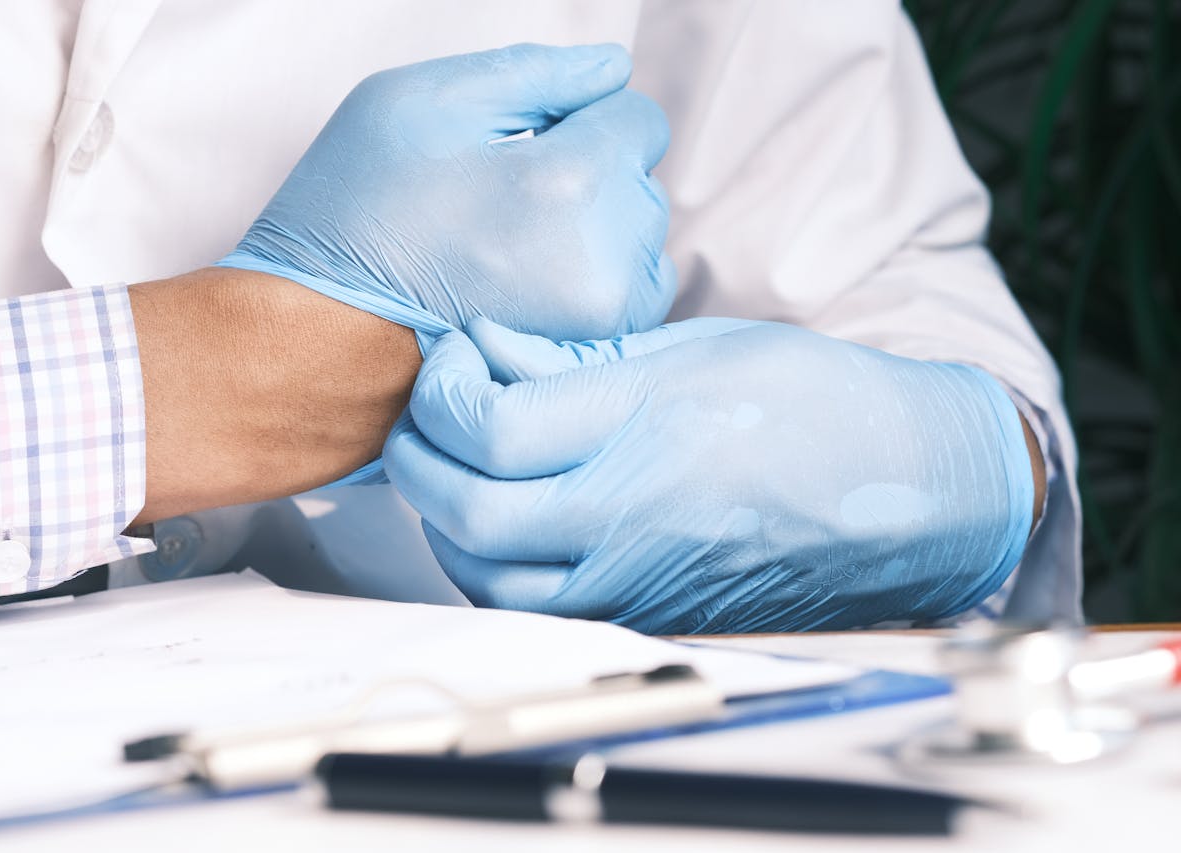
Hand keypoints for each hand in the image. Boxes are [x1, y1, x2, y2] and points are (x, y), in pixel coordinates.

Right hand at [218, 43, 674, 345]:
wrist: (319, 343)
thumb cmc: (354, 218)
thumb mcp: (419, 105)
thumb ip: (532, 72)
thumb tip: (612, 68)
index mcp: (567, 182)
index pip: (640, 121)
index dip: (584, 118)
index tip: (532, 142)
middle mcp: (604, 258)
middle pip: (644, 183)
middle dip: (593, 175)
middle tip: (511, 199)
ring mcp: (604, 323)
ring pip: (645, 246)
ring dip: (602, 233)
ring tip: (521, 246)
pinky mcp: (590, 365)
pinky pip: (632, 302)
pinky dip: (598, 285)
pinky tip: (533, 286)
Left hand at [384, 318, 1036, 632]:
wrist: (915, 494)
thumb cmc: (823, 406)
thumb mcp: (701, 348)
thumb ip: (584, 360)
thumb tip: (494, 355)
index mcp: (653, 430)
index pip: (492, 428)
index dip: (447, 391)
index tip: (458, 361)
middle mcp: (638, 518)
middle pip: (470, 513)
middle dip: (420, 460)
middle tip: (428, 417)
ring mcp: (642, 582)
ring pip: (489, 580)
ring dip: (447, 522)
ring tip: (457, 468)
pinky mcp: (651, 617)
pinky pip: (536, 612)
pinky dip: (493, 570)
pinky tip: (503, 524)